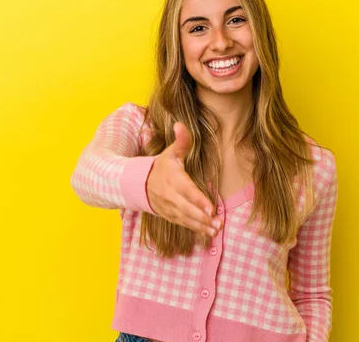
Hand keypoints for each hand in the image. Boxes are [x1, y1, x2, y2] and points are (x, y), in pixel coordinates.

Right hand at [147, 122, 220, 237]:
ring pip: (186, 218)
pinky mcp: (169, 215)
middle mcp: (170, 195)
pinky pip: (183, 223)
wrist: (140, 183)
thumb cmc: (162, 166)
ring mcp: (169, 207)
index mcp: (173, 178)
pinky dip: (195, 229)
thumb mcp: (170, 152)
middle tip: (218, 223)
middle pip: (188, 208)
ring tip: (216, 230)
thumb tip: (181, 124)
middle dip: (203, 217)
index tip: (211, 209)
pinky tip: (208, 233)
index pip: (187, 191)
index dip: (199, 200)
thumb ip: (181, 140)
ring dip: (201, 226)